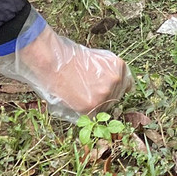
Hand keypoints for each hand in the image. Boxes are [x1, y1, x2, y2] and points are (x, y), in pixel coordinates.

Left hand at [0, 16, 131, 121]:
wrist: (52, 60)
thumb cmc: (55, 81)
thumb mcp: (67, 107)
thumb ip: (83, 113)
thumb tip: (95, 115)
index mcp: (92, 110)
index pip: (103, 112)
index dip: (100, 104)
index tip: (98, 97)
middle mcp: (104, 97)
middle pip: (114, 99)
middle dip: (107, 93)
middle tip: (96, 83)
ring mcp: (112, 81)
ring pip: (121, 85)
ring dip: (114, 81)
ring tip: (100, 74)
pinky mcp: (116, 66)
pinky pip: (124, 71)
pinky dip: (120, 70)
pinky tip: (112, 69)